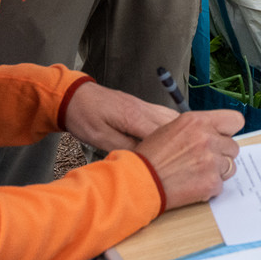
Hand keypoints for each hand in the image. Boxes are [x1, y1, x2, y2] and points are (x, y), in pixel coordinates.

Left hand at [63, 81, 177, 152]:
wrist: (75, 96)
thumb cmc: (84, 116)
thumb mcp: (99, 138)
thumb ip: (124, 147)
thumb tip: (144, 157)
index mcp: (134, 117)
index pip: (163, 135)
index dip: (172, 149)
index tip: (175, 163)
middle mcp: (144, 108)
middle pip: (174, 125)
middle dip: (182, 141)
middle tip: (185, 159)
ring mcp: (144, 105)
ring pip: (172, 117)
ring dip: (179, 133)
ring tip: (182, 150)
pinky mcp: (142, 105)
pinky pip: (164, 114)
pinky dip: (172, 125)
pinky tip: (172, 136)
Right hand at [135, 110, 245, 208]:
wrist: (138, 182)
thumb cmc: (150, 157)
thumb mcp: (172, 129)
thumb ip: (198, 128)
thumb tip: (216, 132)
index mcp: (197, 121)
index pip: (235, 120)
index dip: (229, 131)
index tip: (224, 137)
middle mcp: (207, 138)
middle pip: (233, 146)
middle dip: (221, 154)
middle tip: (202, 161)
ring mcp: (210, 161)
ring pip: (230, 166)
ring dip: (217, 172)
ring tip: (196, 173)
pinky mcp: (211, 182)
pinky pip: (220, 185)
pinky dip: (209, 187)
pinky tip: (192, 184)